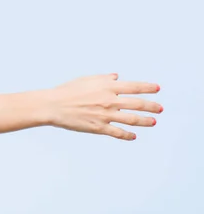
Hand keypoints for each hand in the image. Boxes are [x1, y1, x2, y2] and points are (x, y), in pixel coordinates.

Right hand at [40, 73, 162, 139]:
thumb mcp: (86, 79)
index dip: (147, 87)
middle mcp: (109, 100)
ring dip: (145, 120)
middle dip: (151, 106)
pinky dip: (128, 135)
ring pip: (131, 119)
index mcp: (107, 86)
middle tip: (160, 108)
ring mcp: (105, 115)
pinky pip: (118, 132)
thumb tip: (117, 77)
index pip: (134, 86)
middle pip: (137, 104)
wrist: (53, 105)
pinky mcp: (99, 128)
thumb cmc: (67, 90)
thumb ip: (104, 78)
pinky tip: (134, 136)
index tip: (157, 89)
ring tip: (153, 121)